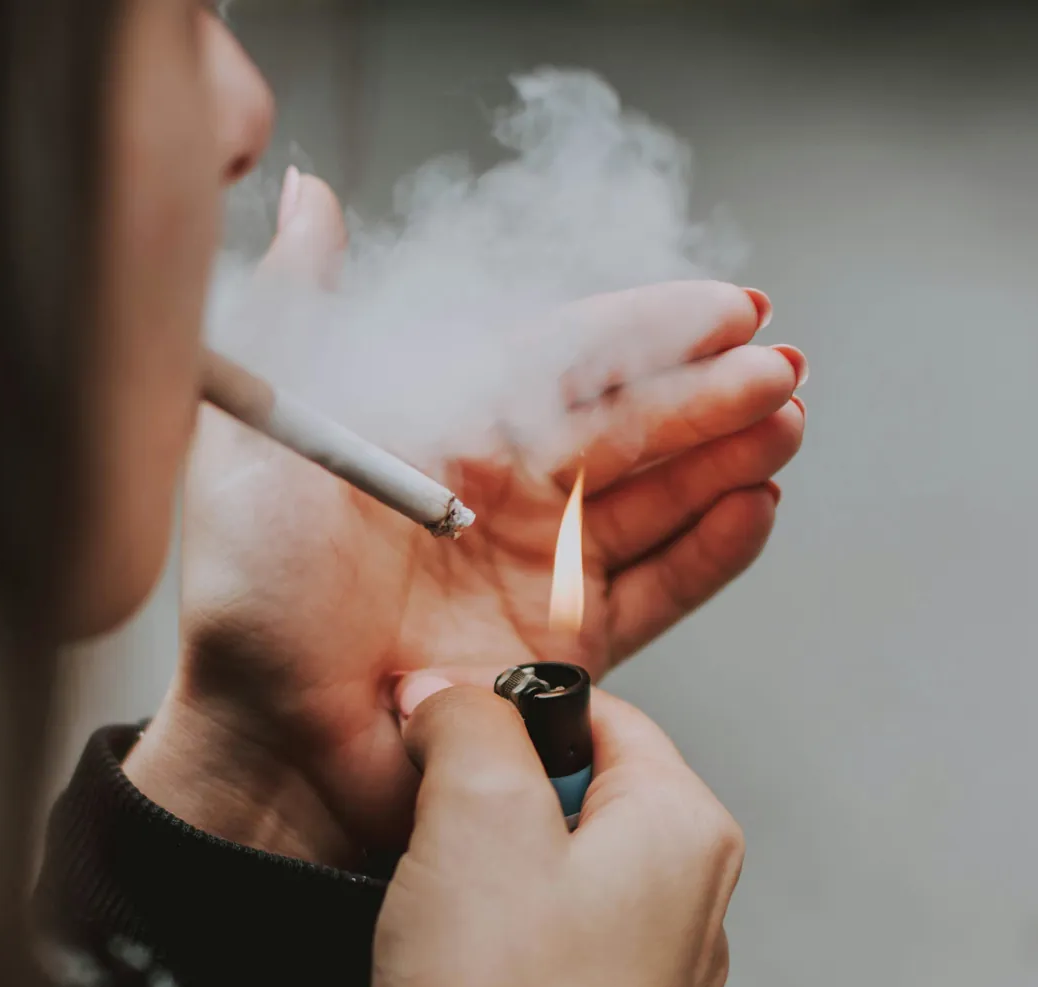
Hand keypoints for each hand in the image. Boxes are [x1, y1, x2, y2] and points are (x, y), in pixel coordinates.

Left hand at [125, 172, 803, 859]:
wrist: (268, 742)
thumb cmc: (251, 592)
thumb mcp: (266, 432)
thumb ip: (303, 309)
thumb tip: (309, 194)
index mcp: (440, 429)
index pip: (562, 360)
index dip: (644, 330)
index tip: (723, 306)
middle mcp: (498, 494)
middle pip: (624, 427)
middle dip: (706, 391)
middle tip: (779, 366)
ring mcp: (535, 570)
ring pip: (653, 500)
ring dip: (724, 458)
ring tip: (786, 423)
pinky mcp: (564, 649)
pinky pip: (656, 590)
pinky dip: (711, 552)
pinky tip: (757, 506)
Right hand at [373, 674, 740, 986]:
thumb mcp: (474, 817)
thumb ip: (467, 721)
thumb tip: (448, 689)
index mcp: (684, 829)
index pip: (596, 711)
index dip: (503, 711)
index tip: (441, 738)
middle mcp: (689, 899)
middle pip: (570, 789)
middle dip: (485, 801)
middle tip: (436, 839)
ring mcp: (651, 973)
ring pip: (547, 870)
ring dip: (478, 877)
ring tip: (442, 919)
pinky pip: (538, 947)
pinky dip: (486, 946)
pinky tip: (452, 976)